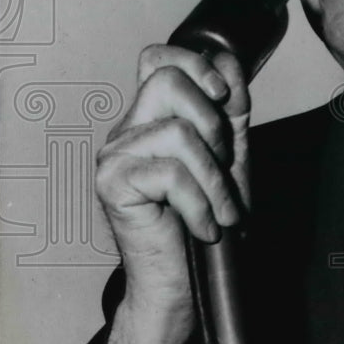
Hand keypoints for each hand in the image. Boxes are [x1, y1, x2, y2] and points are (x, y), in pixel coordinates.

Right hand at [96, 44, 249, 343]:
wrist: (184, 286)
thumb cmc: (205, 224)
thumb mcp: (230, 158)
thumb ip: (231, 109)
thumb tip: (228, 57)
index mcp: (151, 120)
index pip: (157, 58)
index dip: (194, 63)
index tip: (224, 96)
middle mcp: (126, 132)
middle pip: (167, 81)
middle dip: (213, 125)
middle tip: (221, 170)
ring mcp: (114, 157)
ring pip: (177, 131)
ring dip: (214, 179)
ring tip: (218, 210)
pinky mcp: (112, 185)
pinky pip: (171, 172)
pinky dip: (201, 204)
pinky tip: (203, 227)